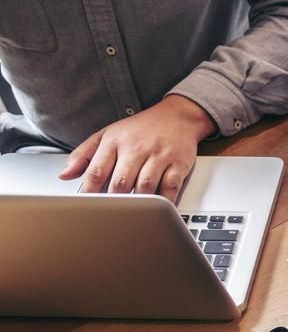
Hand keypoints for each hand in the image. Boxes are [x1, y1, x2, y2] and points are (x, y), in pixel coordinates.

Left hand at [59, 95, 215, 203]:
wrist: (177, 116)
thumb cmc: (140, 129)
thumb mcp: (108, 134)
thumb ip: (84, 154)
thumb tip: (65, 175)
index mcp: (114, 142)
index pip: (96, 171)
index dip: (89, 192)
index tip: (87, 208)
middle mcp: (136, 148)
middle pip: (120, 182)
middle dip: (114, 201)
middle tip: (110, 216)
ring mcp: (158, 156)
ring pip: (145, 186)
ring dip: (138, 203)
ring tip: (133, 215)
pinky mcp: (178, 163)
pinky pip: (170, 186)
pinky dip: (164, 201)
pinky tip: (159, 209)